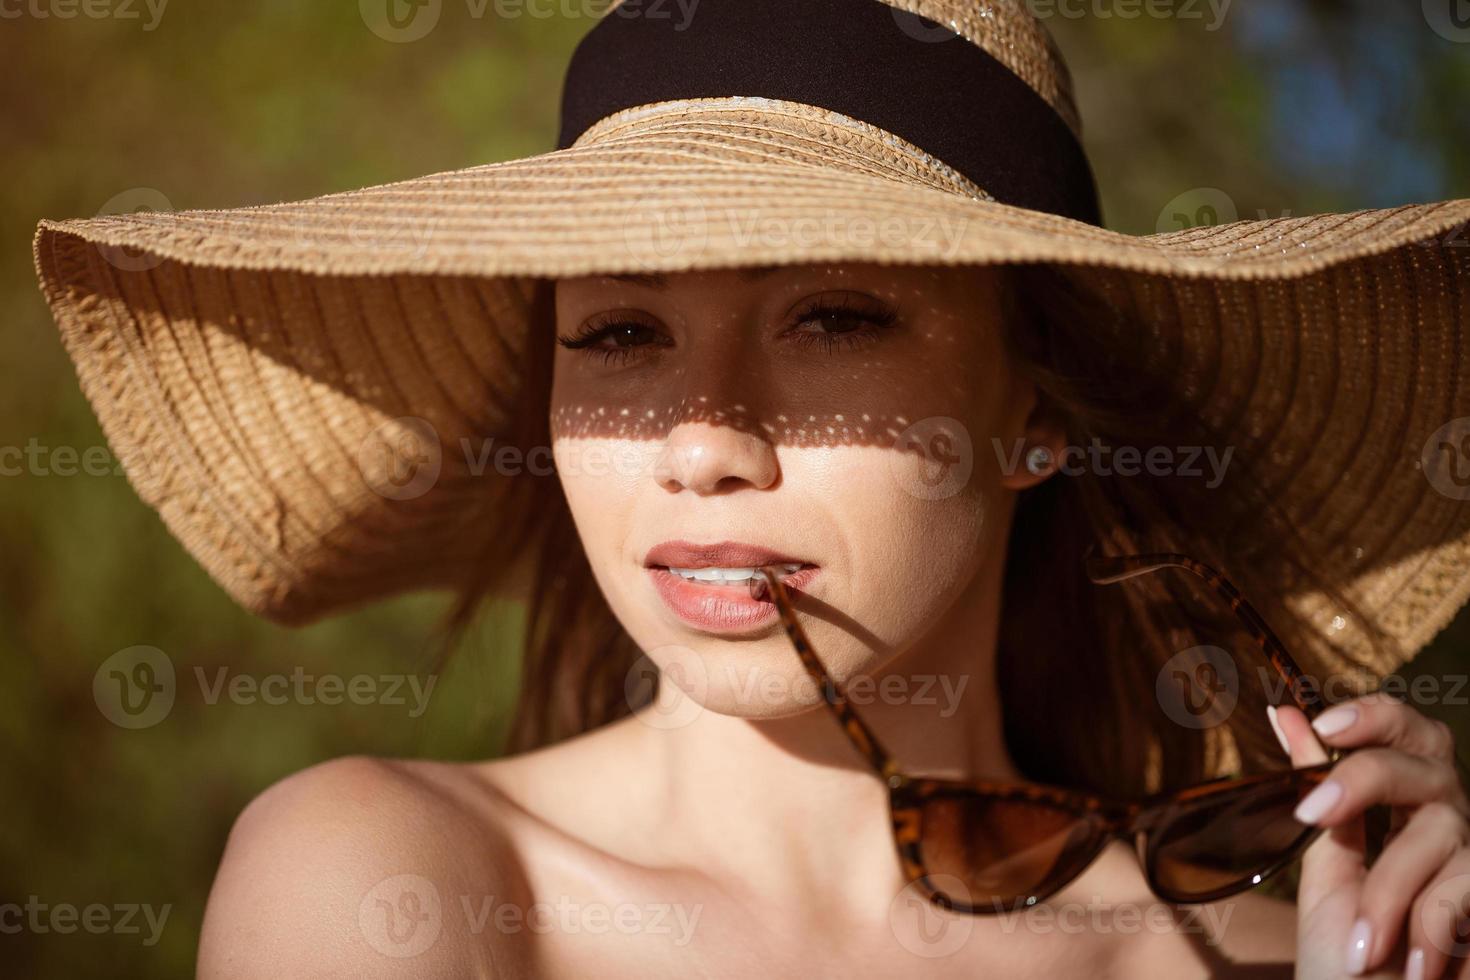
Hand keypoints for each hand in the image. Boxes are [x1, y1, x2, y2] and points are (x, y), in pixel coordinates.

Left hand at [1273, 692, 1469, 978]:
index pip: (1403, 734)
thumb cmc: (1347, 956)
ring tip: (1361, 949)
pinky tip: (1410, 966)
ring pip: (1435, 834)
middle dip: (1367, 777)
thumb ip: (1316, 790)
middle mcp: (1446, 822)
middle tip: (1313, 814)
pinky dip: (1427, 929)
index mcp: (1403, 806)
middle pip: (1425, 763)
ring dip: (1386, 896)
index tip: (1322, 726)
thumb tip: (1282, 711)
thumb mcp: (1322, 865)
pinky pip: (1462, 887)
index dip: (1373, 717)